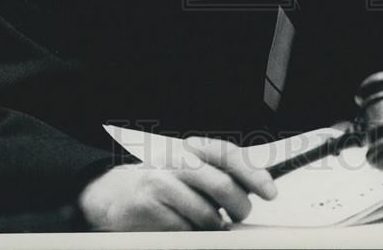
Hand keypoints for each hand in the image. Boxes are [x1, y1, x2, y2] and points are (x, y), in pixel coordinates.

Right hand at [78, 136, 277, 230]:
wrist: (112, 193)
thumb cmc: (161, 182)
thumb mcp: (191, 169)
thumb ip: (221, 173)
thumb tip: (260, 187)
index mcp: (191, 148)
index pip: (228, 154)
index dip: (253, 173)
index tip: (270, 191)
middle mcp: (176, 160)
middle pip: (222, 185)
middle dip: (239, 206)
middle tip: (240, 214)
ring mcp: (160, 183)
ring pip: (206, 214)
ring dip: (215, 225)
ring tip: (209, 221)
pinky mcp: (148, 208)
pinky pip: (185, 230)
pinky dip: (192, 233)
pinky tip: (185, 226)